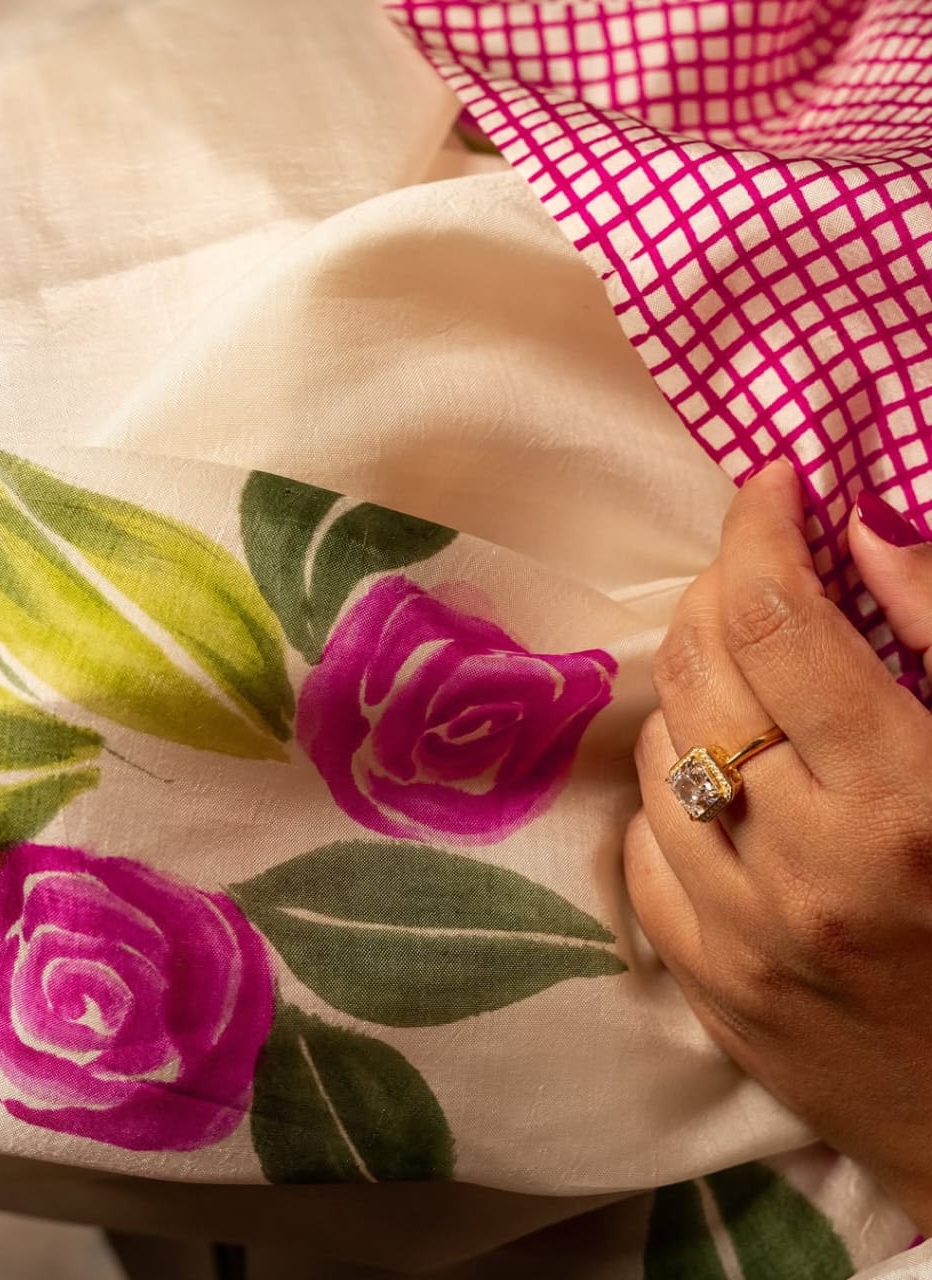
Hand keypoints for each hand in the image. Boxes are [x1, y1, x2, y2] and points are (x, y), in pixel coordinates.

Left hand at [624, 460, 931, 1231]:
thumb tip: (864, 529)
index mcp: (905, 800)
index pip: (783, 621)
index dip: (763, 528)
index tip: (771, 484)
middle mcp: (806, 863)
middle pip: (702, 670)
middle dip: (717, 591)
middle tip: (756, 573)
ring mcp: (744, 932)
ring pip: (661, 751)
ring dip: (694, 691)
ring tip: (750, 686)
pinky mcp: (710, 985)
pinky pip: (643, 848)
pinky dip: (672, 793)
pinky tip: (723, 788)